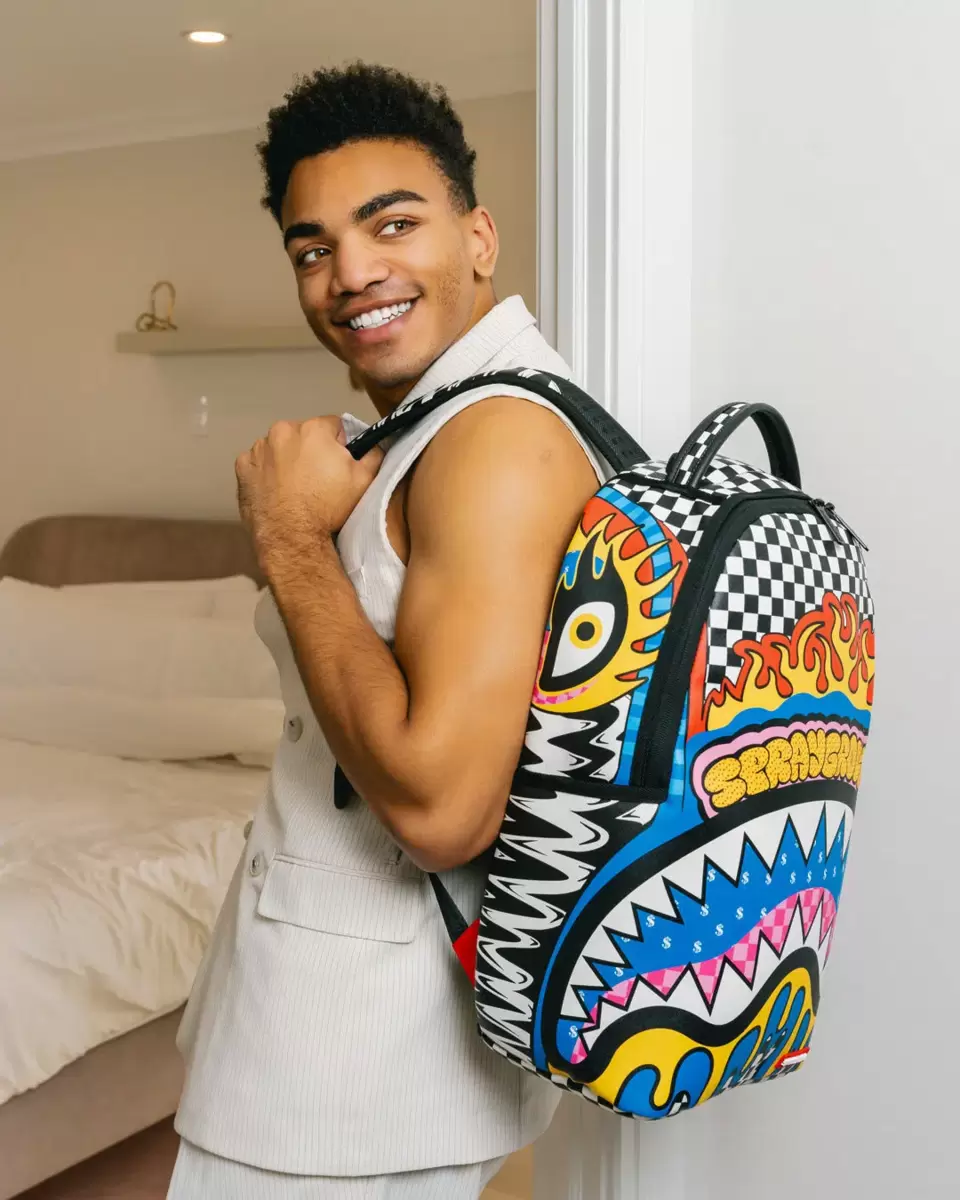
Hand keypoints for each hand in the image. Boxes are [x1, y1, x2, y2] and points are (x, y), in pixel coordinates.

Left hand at [235, 416, 383, 560]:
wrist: (292, 538)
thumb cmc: (329, 508)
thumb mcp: (364, 481)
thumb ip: (374, 455)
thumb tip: (375, 444)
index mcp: (313, 429)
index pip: (334, 426)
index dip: (340, 445)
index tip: (338, 465)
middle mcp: (282, 431)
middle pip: (304, 435)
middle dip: (311, 451)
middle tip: (318, 479)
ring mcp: (258, 449)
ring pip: (280, 447)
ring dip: (288, 459)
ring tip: (296, 487)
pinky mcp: (242, 468)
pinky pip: (258, 463)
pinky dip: (266, 472)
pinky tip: (276, 490)